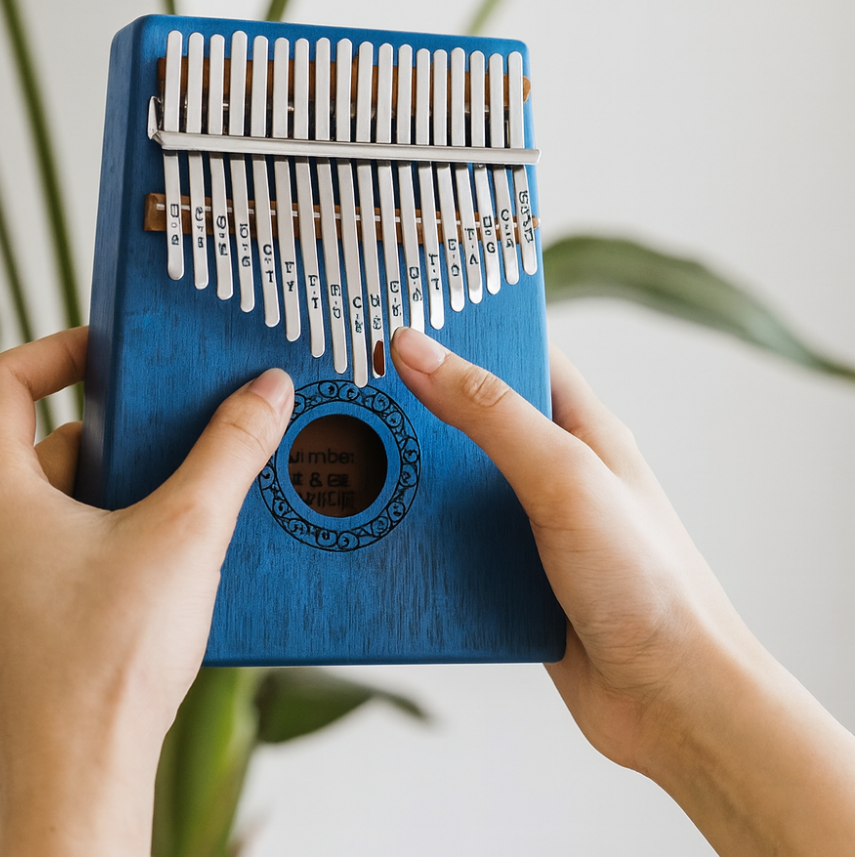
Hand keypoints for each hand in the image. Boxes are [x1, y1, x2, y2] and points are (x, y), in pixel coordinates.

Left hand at [0, 327, 292, 856]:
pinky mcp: (15, 620)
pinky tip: (167, 554)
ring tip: (187, 492)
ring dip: (117, 486)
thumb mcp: (187, 532)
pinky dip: (107, 532)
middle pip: (43, 442)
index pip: (3, 379)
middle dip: (115, 430)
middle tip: (178, 427)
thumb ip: (230, 450)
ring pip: (54, 500)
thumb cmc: (108, 661)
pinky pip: (58, 548)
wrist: (80, 779)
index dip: (60, 349)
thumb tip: (266, 390)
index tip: (115, 351)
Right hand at [391, 326, 854, 856]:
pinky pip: (451, 545)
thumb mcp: (563, 476)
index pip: (514, 354)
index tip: (397, 317)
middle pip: (471, 419)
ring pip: (453, 485)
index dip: (461, 332)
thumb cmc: (647, 581)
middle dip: (417, 407)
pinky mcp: (510, 577)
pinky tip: (377, 534)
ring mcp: (530, 525)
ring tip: (346, 457)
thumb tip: (417, 348)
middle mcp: (553, 469)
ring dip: (410, 479)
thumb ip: (489, 411)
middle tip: (351, 388)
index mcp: (580, 426)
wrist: (673, 702)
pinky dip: (417, 540)